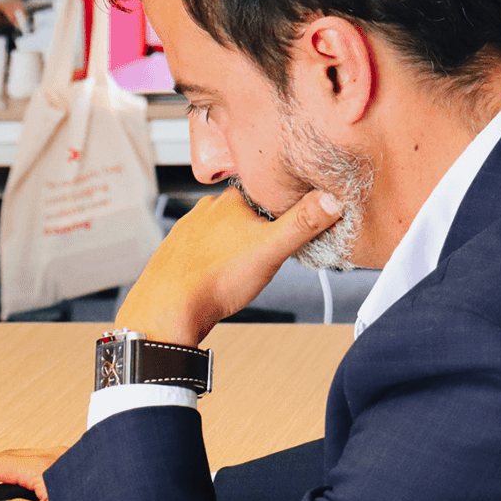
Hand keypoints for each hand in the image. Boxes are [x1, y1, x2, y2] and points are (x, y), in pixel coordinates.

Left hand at [116, 188, 341, 345]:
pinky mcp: (175, 250)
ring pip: (221, 230)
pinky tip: (218, 274)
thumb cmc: (216, 279)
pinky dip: (213, 258)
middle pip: (243, 212)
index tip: (288, 226)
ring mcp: (187, 229)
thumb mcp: (271, 249)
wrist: (167, 308)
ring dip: (234, 244)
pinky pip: (202, 248)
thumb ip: (303, 223)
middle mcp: (206, 209)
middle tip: (267, 253)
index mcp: (232, 201)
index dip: (281, 208)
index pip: (265, 193)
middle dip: (257, 229)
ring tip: (242, 267)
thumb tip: (332, 199)